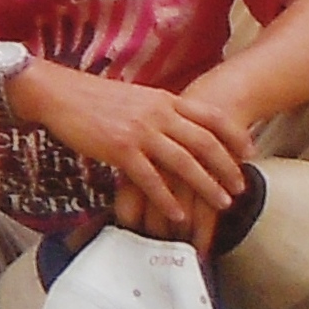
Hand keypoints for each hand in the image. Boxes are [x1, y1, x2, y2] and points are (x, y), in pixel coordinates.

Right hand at [10, 60, 251, 246]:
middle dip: (227, 167)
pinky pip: (151, 179)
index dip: (234, 135)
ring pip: (184, 163)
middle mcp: (158, 114)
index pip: (211, 116)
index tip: (249, 152)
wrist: (59, 94)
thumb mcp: (137, 97)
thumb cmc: (94, 98)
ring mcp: (140, 132)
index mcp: (164, 99)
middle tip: (239, 187)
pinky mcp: (120, 149)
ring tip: (221, 203)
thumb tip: (178, 127)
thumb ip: (160, 111)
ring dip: (206, 186)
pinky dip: (167, 199)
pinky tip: (177, 215)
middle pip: (205, 142)